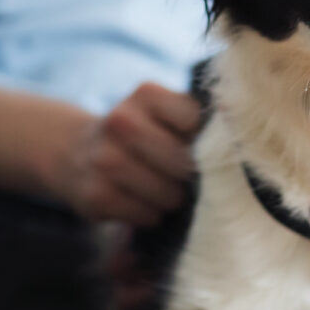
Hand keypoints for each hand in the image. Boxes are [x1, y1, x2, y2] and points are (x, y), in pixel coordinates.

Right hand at [56, 82, 200, 225]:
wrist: (79, 152)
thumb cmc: (142, 134)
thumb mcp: (166, 113)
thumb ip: (200, 118)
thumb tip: (230, 118)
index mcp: (146, 94)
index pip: (197, 122)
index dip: (205, 141)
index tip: (197, 145)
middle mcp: (120, 121)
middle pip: (184, 162)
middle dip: (189, 175)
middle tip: (181, 174)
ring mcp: (104, 159)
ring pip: (168, 194)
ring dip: (171, 198)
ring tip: (160, 188)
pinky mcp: (95, 195)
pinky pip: (147, 216)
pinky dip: (151, 214)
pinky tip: (140, 200)